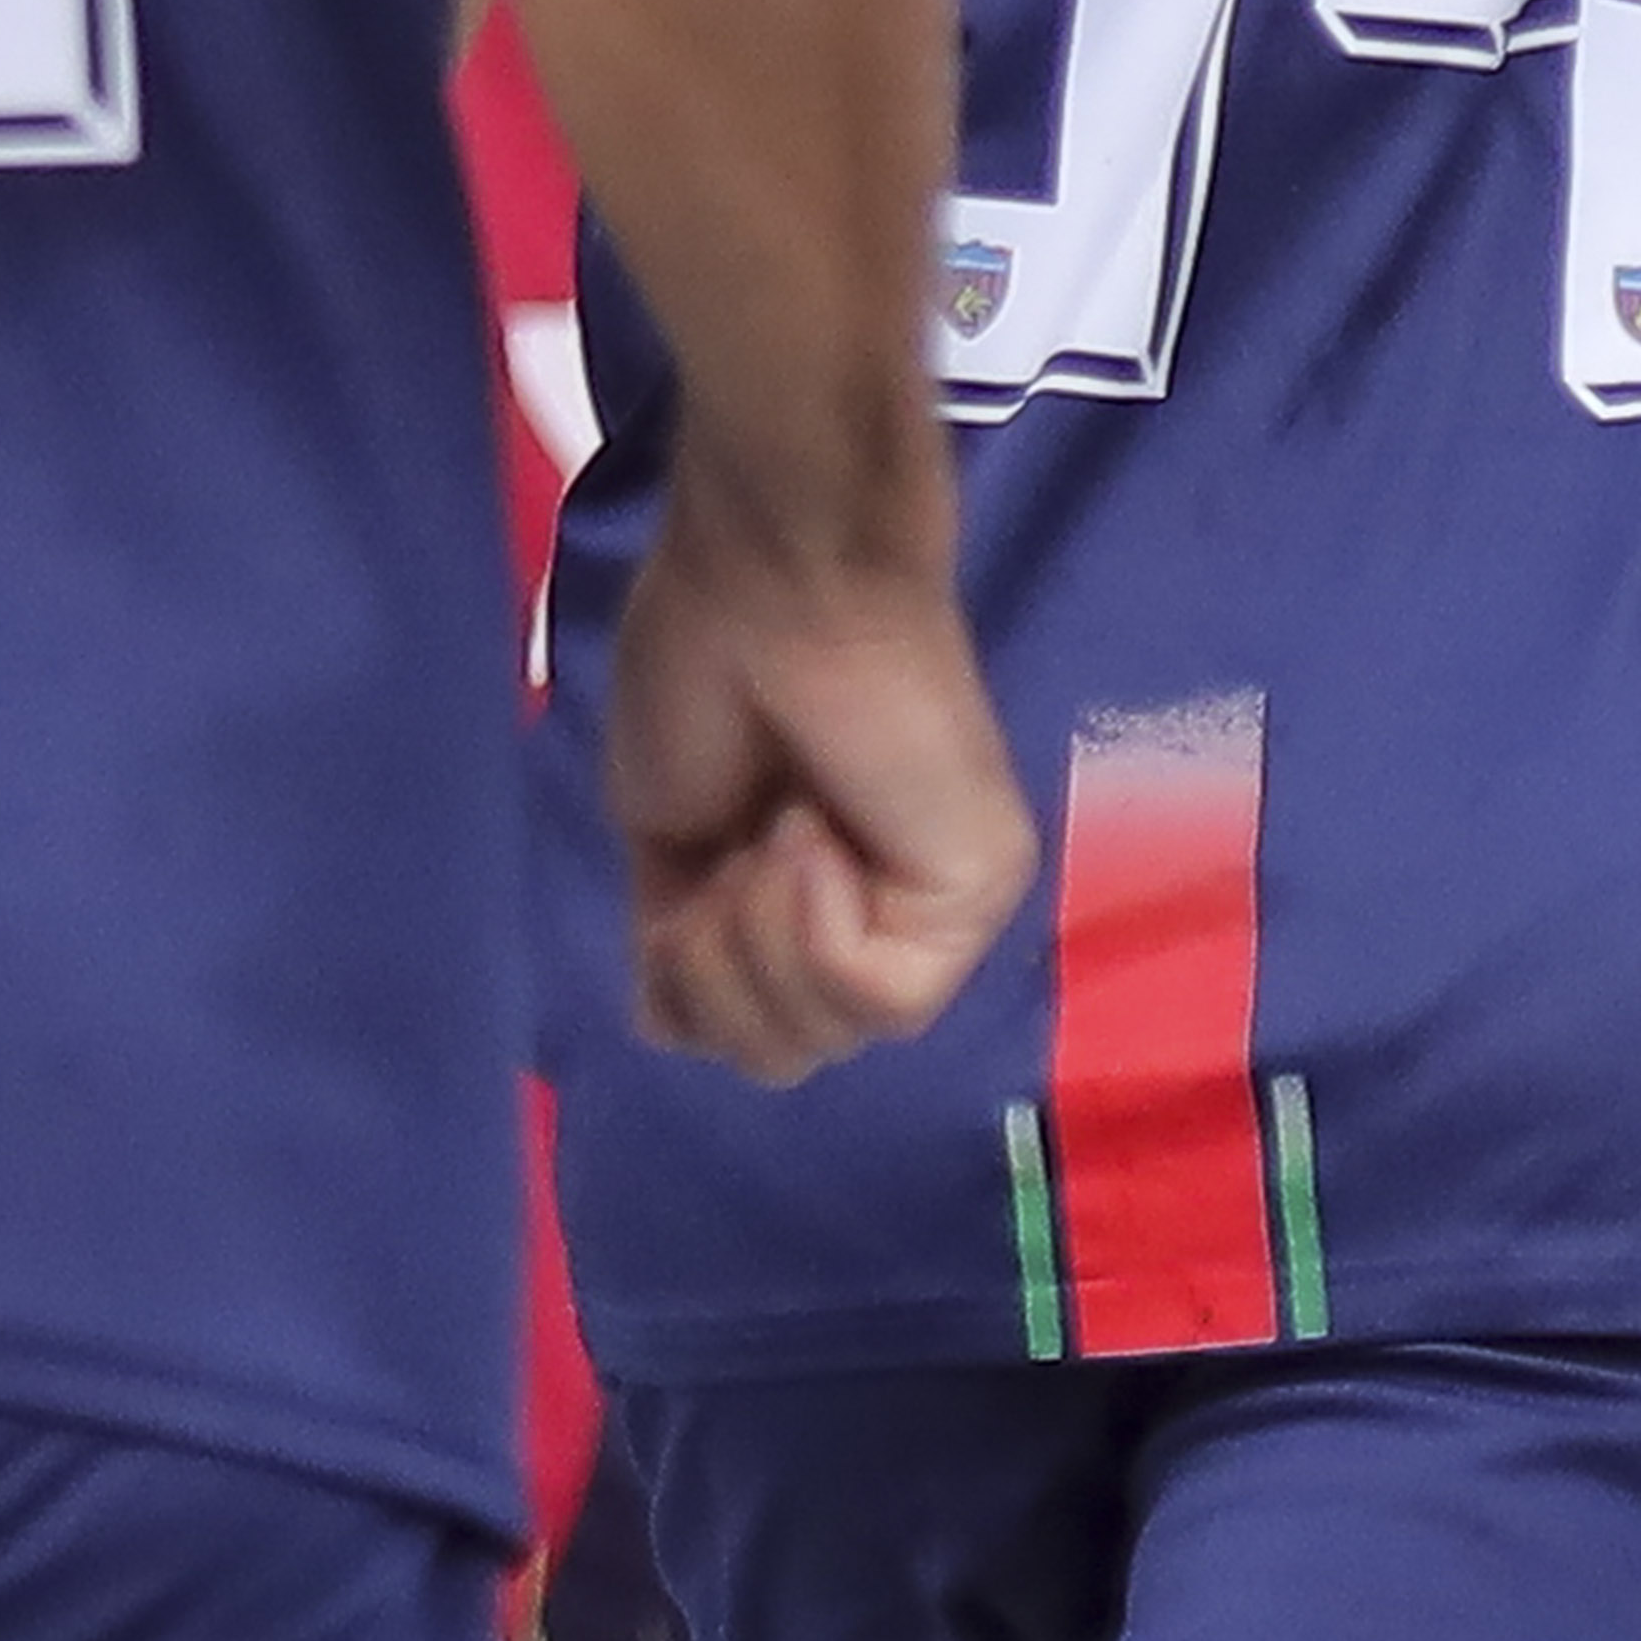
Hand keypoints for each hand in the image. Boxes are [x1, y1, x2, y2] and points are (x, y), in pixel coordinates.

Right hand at [607, 451, 1023, 1083]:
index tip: (687, 868)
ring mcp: (938, 913)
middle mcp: (883, 918)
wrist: (766, 582)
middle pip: (778, 1057)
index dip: (686, 981)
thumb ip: (685, 945)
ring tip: (779, 823)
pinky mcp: (976, 893)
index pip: (738, 1040)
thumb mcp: (664, 837)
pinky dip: (815, 924)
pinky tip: (815, 834)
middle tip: (736, 838)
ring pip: (825, 1039)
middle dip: (717, 962)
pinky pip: (875, 997)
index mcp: (806, 906)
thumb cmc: (707, 667)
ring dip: (761, 931)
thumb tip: (672, 1027)